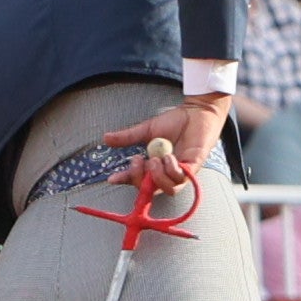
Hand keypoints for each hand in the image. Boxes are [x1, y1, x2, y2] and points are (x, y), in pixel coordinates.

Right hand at [100, 90, 228, 199]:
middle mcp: (166, 172)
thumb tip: (105, 138)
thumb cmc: (175, 122)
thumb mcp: (147, 130)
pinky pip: (181, 179)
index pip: (138, 179)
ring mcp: (180, 172)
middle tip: (137, 161)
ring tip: (156, 159)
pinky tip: (170, 157)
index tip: (112, 178)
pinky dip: (172, 170)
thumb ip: (128, 137)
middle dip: (140, 179)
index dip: (125, 180)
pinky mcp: (193, 168)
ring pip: (167, 189)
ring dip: (158, 176)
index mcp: (154, 165)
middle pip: (150, 189)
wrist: (195, 112)